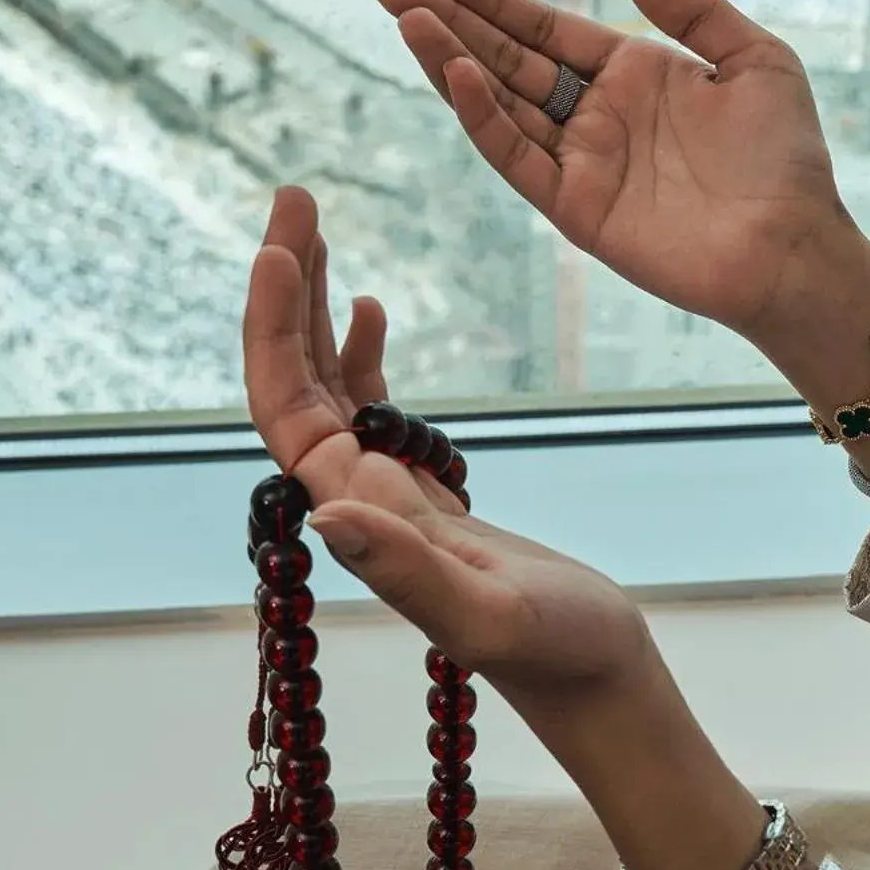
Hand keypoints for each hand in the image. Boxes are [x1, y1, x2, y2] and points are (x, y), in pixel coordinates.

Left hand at [243, 187, 652, 711]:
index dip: (273, 329)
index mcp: (356, 519)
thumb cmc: (559, 650)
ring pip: (326, 384)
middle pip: (294, 378)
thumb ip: (407, 570)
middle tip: (292, 194)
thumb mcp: (487, 613)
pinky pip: (369, 408)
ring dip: (312, 305)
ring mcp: (383, 494)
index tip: (277, 249)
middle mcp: (353, 501)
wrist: (596, 675)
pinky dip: (358, 352)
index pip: (288, 407)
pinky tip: (363, 305)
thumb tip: (325, 511)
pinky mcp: (420, 493)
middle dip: (284, 288)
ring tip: (311, 222)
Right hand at [374, 0, 861, 341]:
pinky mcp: (575, 207)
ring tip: (409, 19)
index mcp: (633, 75)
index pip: (547, 31)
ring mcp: (581, 162)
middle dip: (450, 24)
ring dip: (450, 62)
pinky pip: (517, 155)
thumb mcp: (755, 58)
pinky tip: (455, 75)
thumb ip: (692, 7)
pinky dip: (482, 116)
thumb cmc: (787, 157)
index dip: (496, 3)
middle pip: (507, 60)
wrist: (795, 243)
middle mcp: (597, 116)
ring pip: (498, 103)